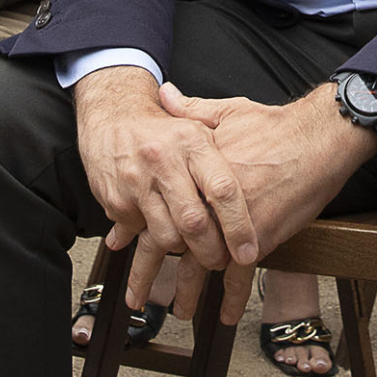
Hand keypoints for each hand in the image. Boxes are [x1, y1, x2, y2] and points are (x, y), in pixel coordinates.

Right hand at [73, 68, 254, 309]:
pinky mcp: (116, 200)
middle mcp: (162, 159)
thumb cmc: (164, 128)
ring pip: (167, 236)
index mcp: (191, 140)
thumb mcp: (199, 125)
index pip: (222, 189)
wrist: (111, 115)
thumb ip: (230, 152)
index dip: (238, 226)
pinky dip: (153, 238)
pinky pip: (141, 234)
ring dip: (182, 250)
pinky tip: (159, 229)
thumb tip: (265, 179)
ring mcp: (136, 181)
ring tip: (191, 248)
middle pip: (193, 222)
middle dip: (210, 251)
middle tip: (220, 261)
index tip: (247, 252)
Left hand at [156, 82, 376, 323]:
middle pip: (170, 242)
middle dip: (150, 272)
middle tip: (137, 296)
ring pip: (200, 265)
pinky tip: (226, 314)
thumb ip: (190, 110)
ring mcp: (231, 224)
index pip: (155, 206)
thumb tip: (164, 94)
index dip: (135, 227)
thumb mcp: (226, 110)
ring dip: (188, 291)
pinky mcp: (259, 238)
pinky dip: (233, 296)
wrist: (316, 139)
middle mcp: (206, 202)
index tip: (120, 244)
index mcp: (193, 174)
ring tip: (179, 311)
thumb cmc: (273, 124)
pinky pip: (241, 275)